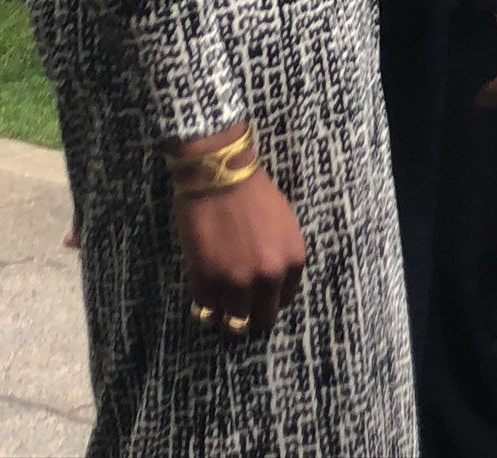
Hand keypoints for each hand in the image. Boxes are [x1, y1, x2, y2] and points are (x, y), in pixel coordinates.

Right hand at [171, 127, 306, 340]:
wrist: (221, 176)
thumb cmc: (255, 193)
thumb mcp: (284, 227)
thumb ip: (281, 258)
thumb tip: (272, 285)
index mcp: (293, 262)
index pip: (284, 301)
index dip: (269, 300)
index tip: (258, 297)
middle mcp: (269, 278)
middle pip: (262, 318)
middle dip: (251, 316)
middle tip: (238, 308)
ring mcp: (237, 283)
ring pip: (233, 320)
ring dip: (225, 312)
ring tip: (218, 300)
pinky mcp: (207, 280)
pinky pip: (205, 306)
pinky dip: (204, 301)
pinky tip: (203, 287)